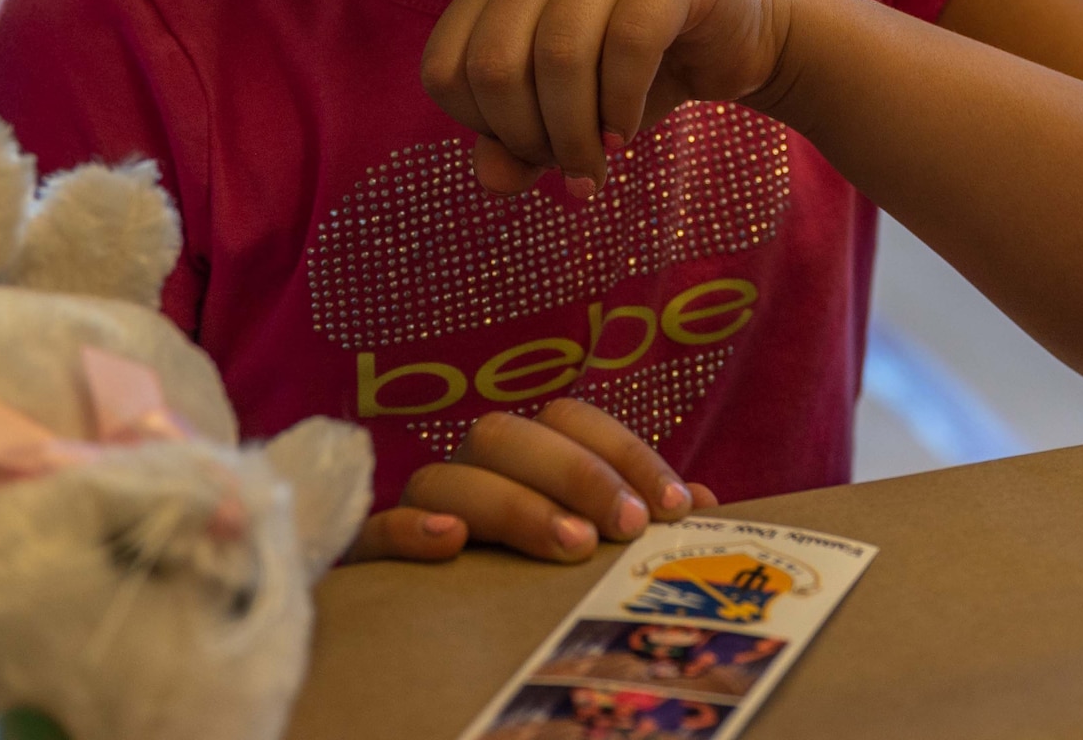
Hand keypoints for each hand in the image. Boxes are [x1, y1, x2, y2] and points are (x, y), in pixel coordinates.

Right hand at [343, 397, 716, 563]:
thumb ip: (640, 524)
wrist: (442, 666)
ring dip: (512, 503)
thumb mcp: (596, 558)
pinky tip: (451, 542)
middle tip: (626, 527)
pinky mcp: (372, 562)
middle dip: (574, 472)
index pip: (569, 416)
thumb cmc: (535, 592)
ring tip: (569, 547)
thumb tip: (710, 508)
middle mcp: (470, 471)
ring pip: (446, 474)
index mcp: (525, 460)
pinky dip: (410, 528)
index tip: (676, 505)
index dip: (624, 451)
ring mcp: (419, 510)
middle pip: (505, 434)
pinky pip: (376, 531)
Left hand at [422, 0, 790, 195]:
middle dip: (527, 137)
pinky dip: (622, 106)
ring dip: (576, 132)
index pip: (444, 67)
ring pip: (559, 53)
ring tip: (600, 160)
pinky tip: (627, 132)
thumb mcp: (564, 119)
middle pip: (494, 63)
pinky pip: (629, 42)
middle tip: (570, 167)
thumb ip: (516, 147)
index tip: (530, 150)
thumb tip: (491, 178)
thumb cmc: (631, 75)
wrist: (731, 39)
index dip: (480, 128)